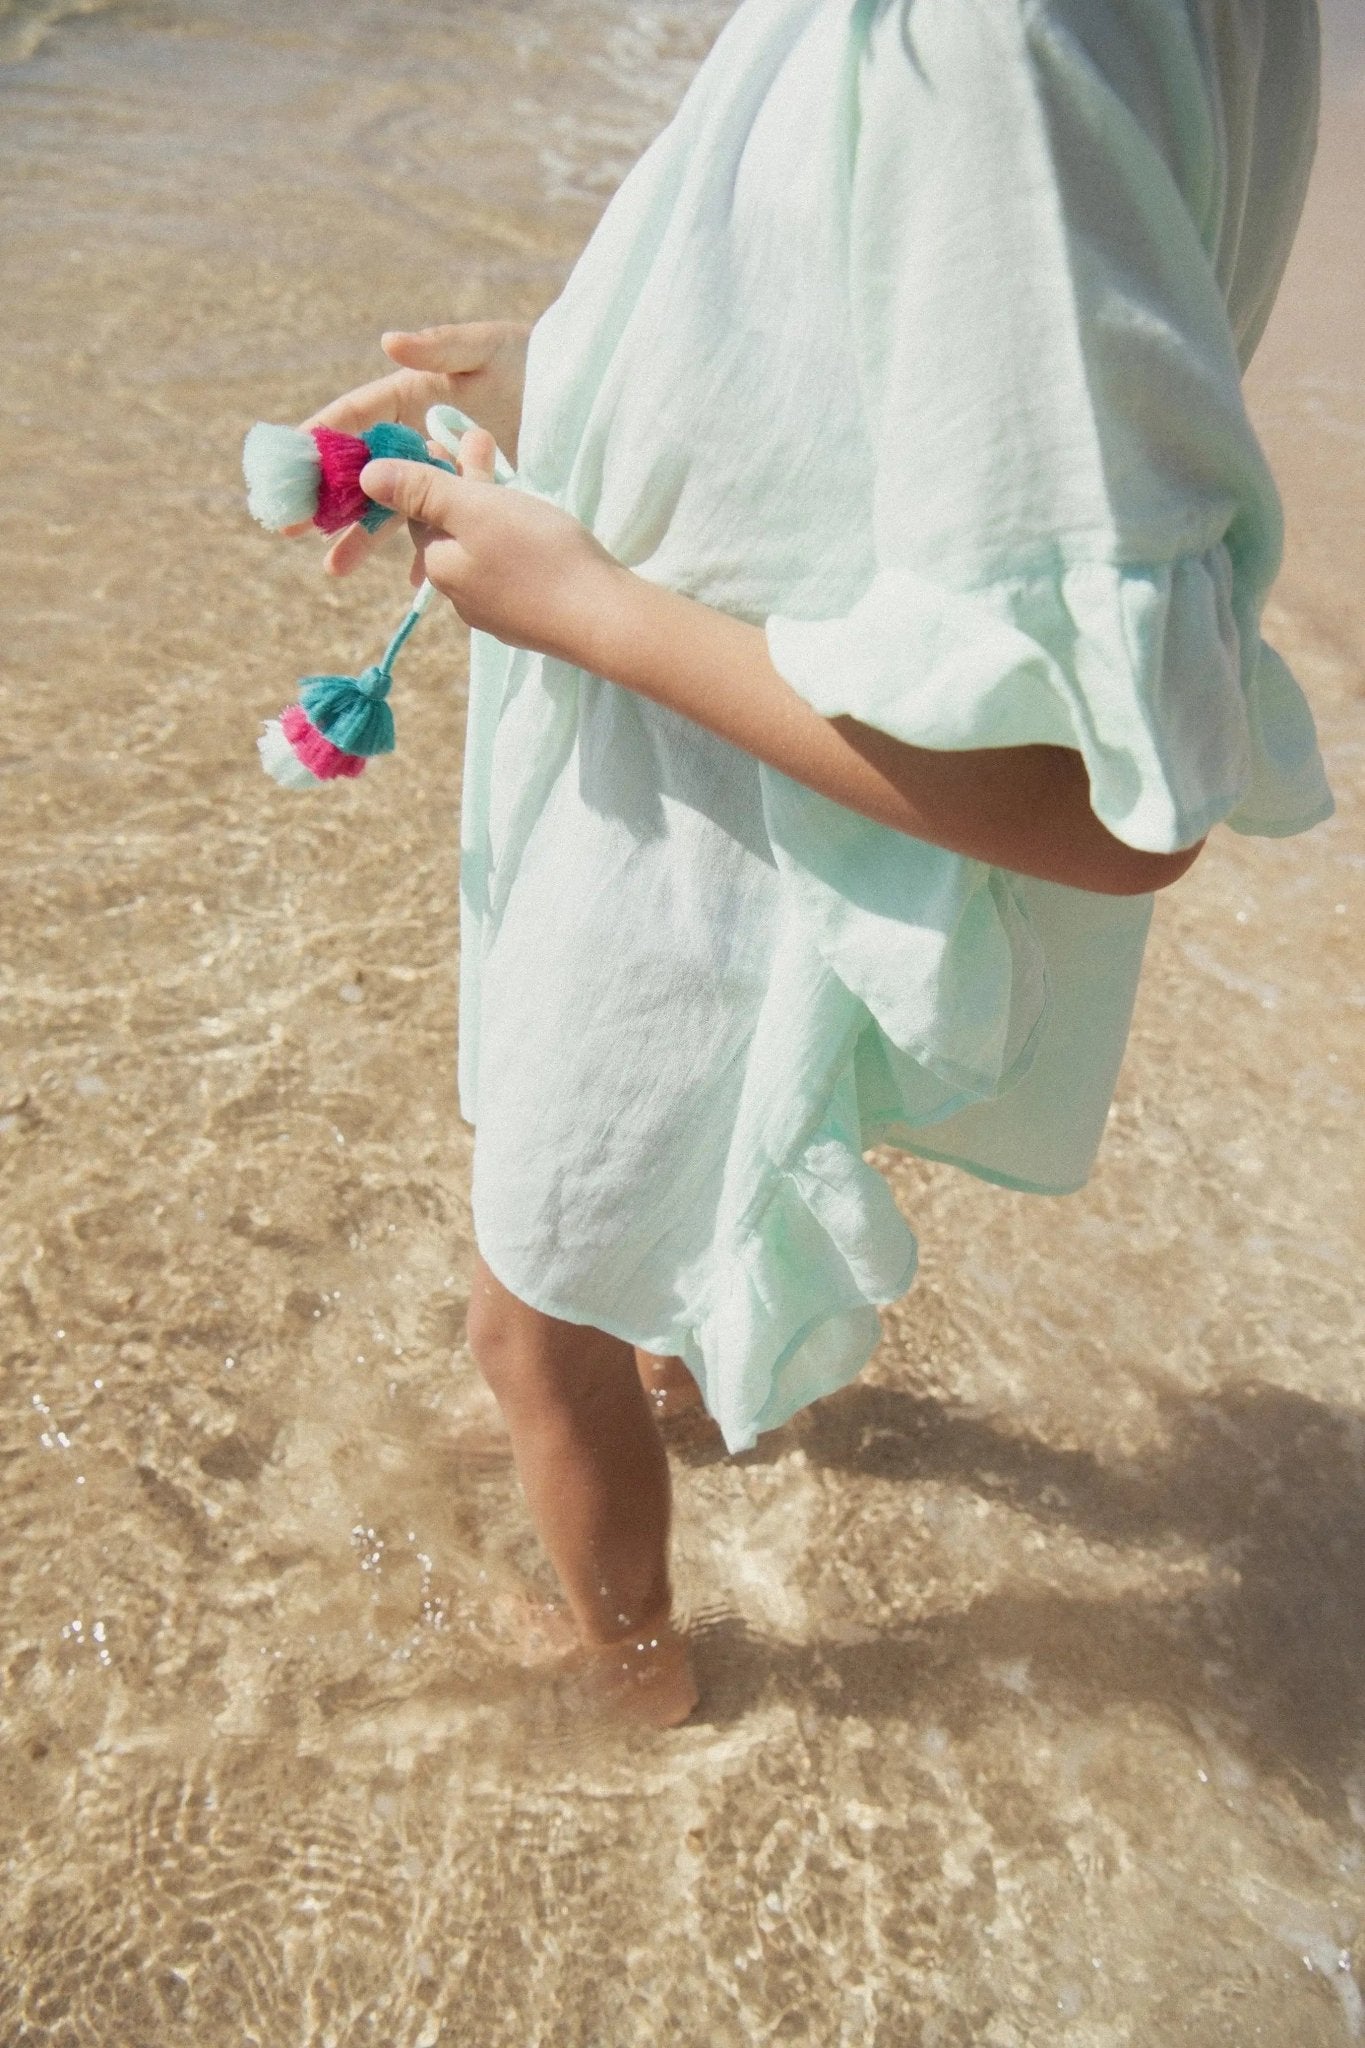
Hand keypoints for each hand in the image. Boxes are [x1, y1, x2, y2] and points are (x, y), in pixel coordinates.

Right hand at [290, 320, 531, 574]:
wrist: (571, 388)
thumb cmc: (525, 356)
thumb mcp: (484, 346)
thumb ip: (440, 344)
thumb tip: (390, 341)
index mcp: (411, 396)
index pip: (356, 418)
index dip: (323, 438)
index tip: (293, 461)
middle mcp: (417, 436)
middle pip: (366, 473)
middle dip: (330, 503)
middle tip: (293, 529)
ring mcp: (441, 470)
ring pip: (394, 507)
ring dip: (364, 538)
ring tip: (335, 567)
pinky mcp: (469, 496)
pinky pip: (440, 528)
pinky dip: (426, 553)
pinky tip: (412, 581)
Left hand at [361, 429, 623, 662]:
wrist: (604, 620)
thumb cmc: (539, 555)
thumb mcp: (475, 508)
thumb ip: (421, 490)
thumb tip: (366, 476)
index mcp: (440, 567)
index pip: (418, 513)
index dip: (435, 470)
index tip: (455, 437)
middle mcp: (460, 596)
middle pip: (451, 531)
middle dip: (464, 486)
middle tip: (485, 444)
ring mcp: (496, 613)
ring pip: (481, 552)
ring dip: (490, 513)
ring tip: (514, 483)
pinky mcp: (530, 620)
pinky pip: (510, 573)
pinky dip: (515, 544)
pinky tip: (538, 533)